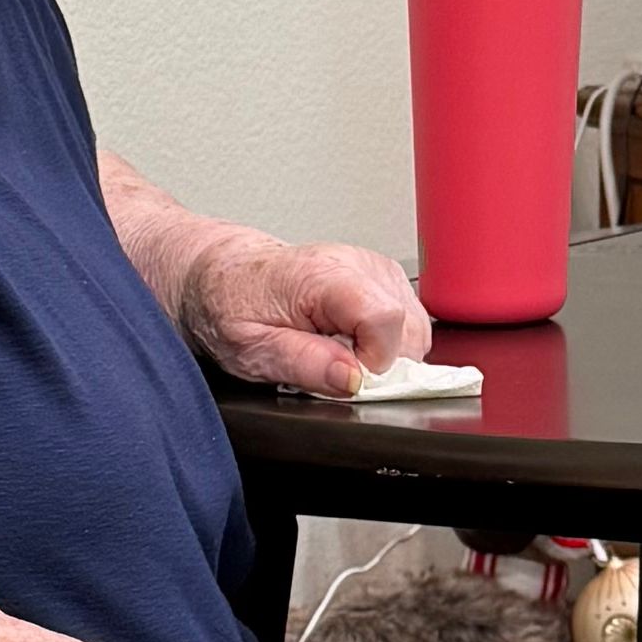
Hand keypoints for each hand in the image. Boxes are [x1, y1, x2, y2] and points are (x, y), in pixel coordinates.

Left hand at [183, 234, 427, 398]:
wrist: (224, 273)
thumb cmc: (231, 303)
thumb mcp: (250, 347)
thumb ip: (304, 363)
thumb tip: (353, 379)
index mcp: (325, 275)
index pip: (386, 320)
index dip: (373, 361)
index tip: (344, 375)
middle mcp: (359, 263)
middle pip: (409, 329)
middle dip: (378, 363)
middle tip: (331, 363)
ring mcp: (376, 268)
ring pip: (416, 328)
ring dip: (384, 354)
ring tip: (336, 349)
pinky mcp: (384, 278)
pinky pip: (409, 322)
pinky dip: (385, 343)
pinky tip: (349, 340)